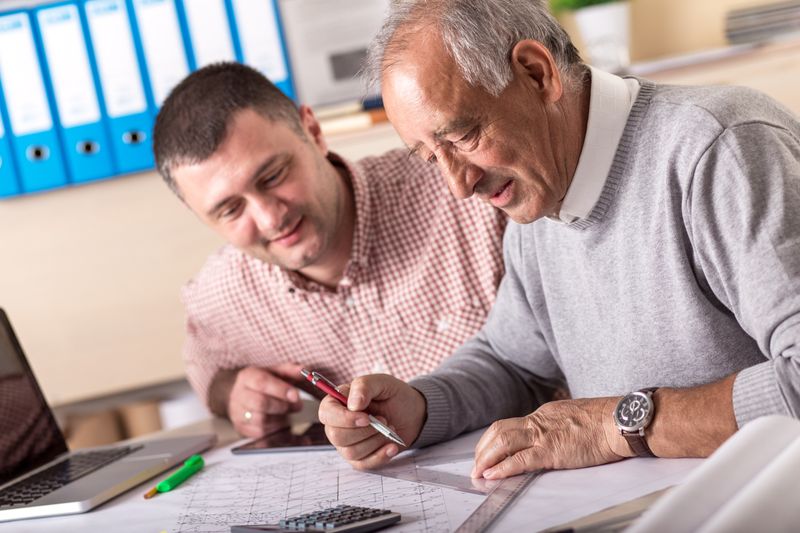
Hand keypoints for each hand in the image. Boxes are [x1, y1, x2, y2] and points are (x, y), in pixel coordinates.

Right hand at [228, 363, 304, 437]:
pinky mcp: (242, 428)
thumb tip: (304, 370)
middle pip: (261, 403)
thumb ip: (289, 370)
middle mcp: (239, 395)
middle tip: (297, 406)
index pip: (262, 382)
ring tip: (288, 412)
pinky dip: (275, 428)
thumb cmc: (259, 383)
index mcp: (247, 377)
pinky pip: (261, 432)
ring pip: (261, 420)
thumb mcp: (273, 371)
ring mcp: (238, 413)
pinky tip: (280, 421)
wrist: (237, 395)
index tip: (296, 395)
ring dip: (281, 418)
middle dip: (283, 406)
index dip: (280, 390)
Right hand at [318, 374, 426, 469]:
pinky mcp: (359, 458)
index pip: (326, 413)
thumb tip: (352, 405)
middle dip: (364, 431)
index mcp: (337, 403)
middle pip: (336, 436)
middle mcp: (337, 424)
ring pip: (351, 451)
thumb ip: (364, 386)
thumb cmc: (392, 395)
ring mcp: (347, 444)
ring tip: (390, 428)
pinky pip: (364, 464)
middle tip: (384, 419)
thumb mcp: (381, 382)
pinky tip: (392, 446)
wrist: (411, 413)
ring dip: (375, 441)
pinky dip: (380, 456)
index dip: (344, 418)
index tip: (366, 417)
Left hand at [471, 397, 629, 479]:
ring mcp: (544, 435)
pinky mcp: (552, 451)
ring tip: (478, 472)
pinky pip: (520, 459)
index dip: (494, 440)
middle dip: (483, 449)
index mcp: (544, 413)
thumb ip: (560, 425)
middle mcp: (539, 420)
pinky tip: (493, 475)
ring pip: (503, 442)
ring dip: (486, 458)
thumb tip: (556, 435)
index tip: (487, 451)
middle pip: (499, 430)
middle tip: (476, 464)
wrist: (621, 421)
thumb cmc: (607, 421)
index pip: (510, 424)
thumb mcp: (575, 417)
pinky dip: (502, 468)